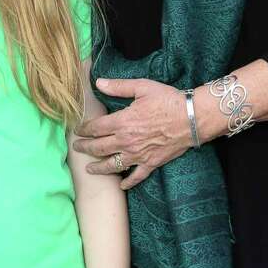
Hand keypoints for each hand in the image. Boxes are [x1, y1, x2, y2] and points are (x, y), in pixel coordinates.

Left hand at [72, 77, 190, 189]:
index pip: (95, 128)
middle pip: (99, 148)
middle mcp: (126, 141)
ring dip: (99, 168)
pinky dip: (128, 182)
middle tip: (76, 149)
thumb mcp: (142, 87)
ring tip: (89, 169)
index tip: (77, 131)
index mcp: (122, 122)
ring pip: (112, 165)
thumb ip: (119, 87)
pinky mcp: (151, 163)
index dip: (83, 130)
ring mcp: (138, 155)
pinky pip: (136, 176)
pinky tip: (121, 185)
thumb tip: (99, 83)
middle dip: (85, 149)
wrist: (191, 118)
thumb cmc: (167, 100)